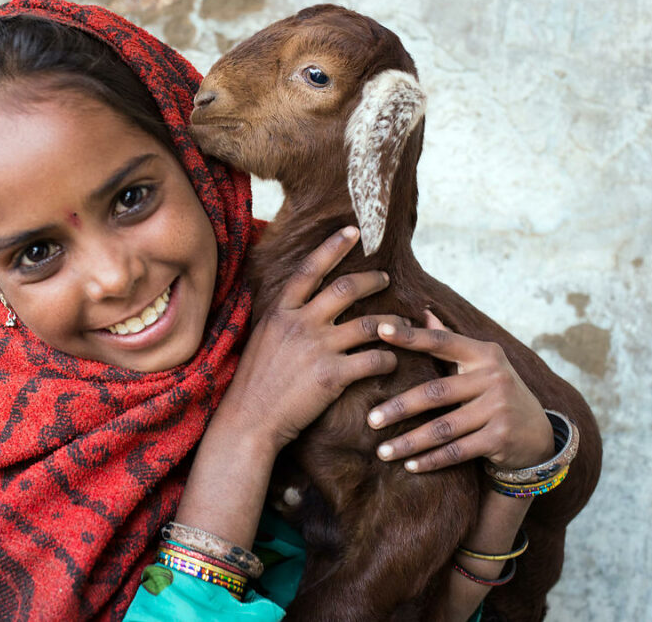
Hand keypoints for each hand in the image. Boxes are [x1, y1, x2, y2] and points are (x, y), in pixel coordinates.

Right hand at [222, 226, 399, 450]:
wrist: (249, 420)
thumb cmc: (254, 383)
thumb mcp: (260, 339)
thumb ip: (282, 319)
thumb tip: (299, 303)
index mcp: (280, 312)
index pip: (309, 270)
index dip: (332, 248)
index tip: (352, 231)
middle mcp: (300, 324)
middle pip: (347, 289)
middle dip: (373, 280)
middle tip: (386, 279)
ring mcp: (317, 348)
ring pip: (370, 324)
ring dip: (392, 323)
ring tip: (402, 325)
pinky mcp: (333, 376)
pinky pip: (374, 359)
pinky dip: (389, 359)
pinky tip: (392, 362)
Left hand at [367, 311, 553, 472]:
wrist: (538, 433)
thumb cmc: (496, 392)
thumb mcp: (481, 363)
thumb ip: (451, 340)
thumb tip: (424, 311)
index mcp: (484, 353)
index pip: (442, 342)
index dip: (411, 336)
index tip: (380, 329)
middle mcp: (494, 377)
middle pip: (435, 392)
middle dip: (399, 408)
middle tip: (371, 420)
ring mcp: (499, 408)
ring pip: (443, 428)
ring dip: (409, 442)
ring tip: (382, 451)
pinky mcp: (500, 438)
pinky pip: (457, 451)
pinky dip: (431, 460)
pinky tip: (410, 466)